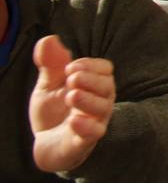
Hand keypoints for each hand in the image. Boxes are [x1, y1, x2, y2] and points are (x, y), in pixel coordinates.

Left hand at [29, 35, 114, 173]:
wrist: (45, 143)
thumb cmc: (54, 111)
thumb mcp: (48, 84)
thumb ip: (51, 64)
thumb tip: (48, 39)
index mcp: (95, 84)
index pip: (104, 69)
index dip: (90, 65)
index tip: (70, 66)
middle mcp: (100, 101)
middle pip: (107, 86)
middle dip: (91, 80)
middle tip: (71, 78)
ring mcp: (94, 121)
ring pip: (103, 109)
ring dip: (88, 100)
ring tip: (71, 95)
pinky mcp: (83, 142)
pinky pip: (93, 134)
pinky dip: (86, 127)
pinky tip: (73, 121)